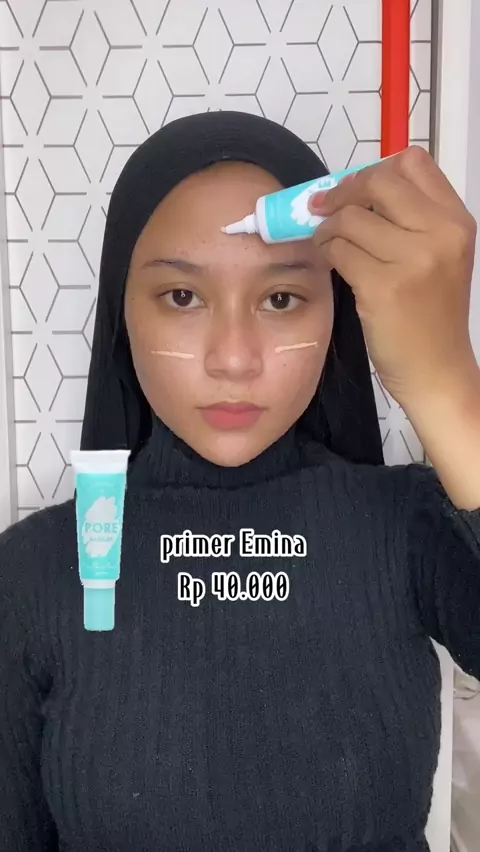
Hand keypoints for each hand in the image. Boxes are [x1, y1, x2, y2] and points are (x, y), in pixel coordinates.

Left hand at [309, 146, 477, 407]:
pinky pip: (340, 251)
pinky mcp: (383, 288)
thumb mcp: (439, 258)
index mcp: (456, 221)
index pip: (413, 162)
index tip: (354, 190)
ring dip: (327, 228)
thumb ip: (410, 221)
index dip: (374, 169)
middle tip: (323, 209)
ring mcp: (413, 261)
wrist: (436, 369)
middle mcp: (440, 235)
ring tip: (326, 243)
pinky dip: (327, 253)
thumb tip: (352, 190)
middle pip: (378, 181)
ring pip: (351, 218)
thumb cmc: (431, 316)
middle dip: (342, 193)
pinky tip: (331, 263)